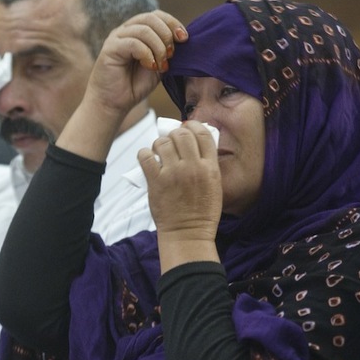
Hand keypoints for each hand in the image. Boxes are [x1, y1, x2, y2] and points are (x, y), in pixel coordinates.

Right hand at [85, 10, 186, 119]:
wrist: (114, 103)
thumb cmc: (134, 85)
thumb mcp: (158, 64)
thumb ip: (168, 50)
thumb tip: (183, 38)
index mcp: (136, 30)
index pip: (156, 15)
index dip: (173, 23)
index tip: (184, 39)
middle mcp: (125, 30)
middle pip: (151, 18)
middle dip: (167, 35)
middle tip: (171, 55)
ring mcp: (116, 38)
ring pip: (144, 30)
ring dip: (159, 47)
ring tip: (161, 65)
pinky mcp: (110, 48)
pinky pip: (133, 43)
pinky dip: (147, 54)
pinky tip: (150, 66)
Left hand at [138, 121, 221, 270]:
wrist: (188, 233)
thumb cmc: (202, 212)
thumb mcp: (215, 185)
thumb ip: (207, 164)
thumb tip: (195, 144)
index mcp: (210, 167)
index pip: (203, 134)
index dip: (193, 125)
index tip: (186, 127)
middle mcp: (192, 167)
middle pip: (182, 134)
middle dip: (175, 134)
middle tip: (171, 142)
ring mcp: (173, 173)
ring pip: (162, 142)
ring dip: (159, 144)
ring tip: (159, 153)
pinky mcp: (156, 181)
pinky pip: (145, 156)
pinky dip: (144, 154)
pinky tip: (148, 159)